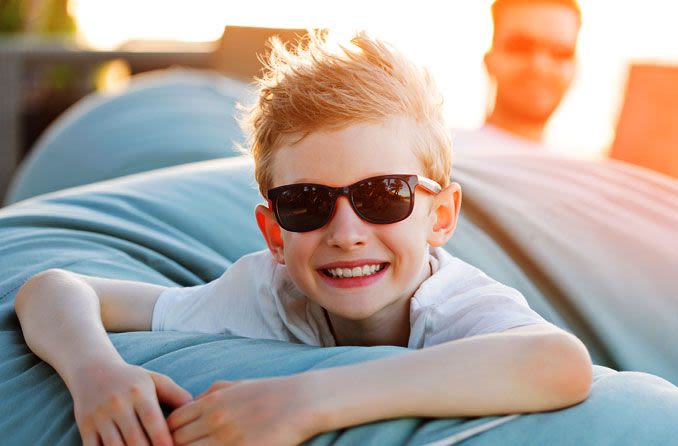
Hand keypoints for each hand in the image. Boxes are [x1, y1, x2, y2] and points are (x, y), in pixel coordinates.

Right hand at [69, 360, 192, 445]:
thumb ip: (176, 394)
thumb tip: (197, 407)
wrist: (93, 370)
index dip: (163, 441)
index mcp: (139, 393)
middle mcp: (118, 404)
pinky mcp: (85, 426)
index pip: (154, 422)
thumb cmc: (132, 380)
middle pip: (135, 439)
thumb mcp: (155, 381)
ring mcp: (100, 416)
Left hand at [167, 376, 321, 445]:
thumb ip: (210, 394)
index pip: (172, 423)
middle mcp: (215, 420)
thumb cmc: (270, 392)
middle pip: (176, 441)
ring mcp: (227, 439)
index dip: (169, 434)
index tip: (176, 440)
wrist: (301, 402)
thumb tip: (190, 405)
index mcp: (211, 402)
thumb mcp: (236, 385)